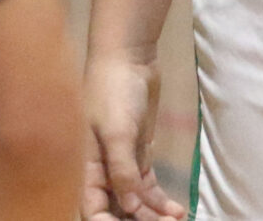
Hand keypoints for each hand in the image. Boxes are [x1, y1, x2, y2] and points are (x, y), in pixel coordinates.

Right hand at [81, 51, 183, 220]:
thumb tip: (130, 207)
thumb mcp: (117, 131)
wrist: (128, 57)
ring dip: (153, 215)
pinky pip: (147, 187)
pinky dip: (160, 201)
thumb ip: (122, 171)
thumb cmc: (113, 92)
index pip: (92, 209)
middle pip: (116, 209)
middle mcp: (101, 171)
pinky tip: (176, 209)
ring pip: (135, 202)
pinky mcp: (137, 154)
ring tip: (176, 220)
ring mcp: (121, 163)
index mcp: (85, 168)